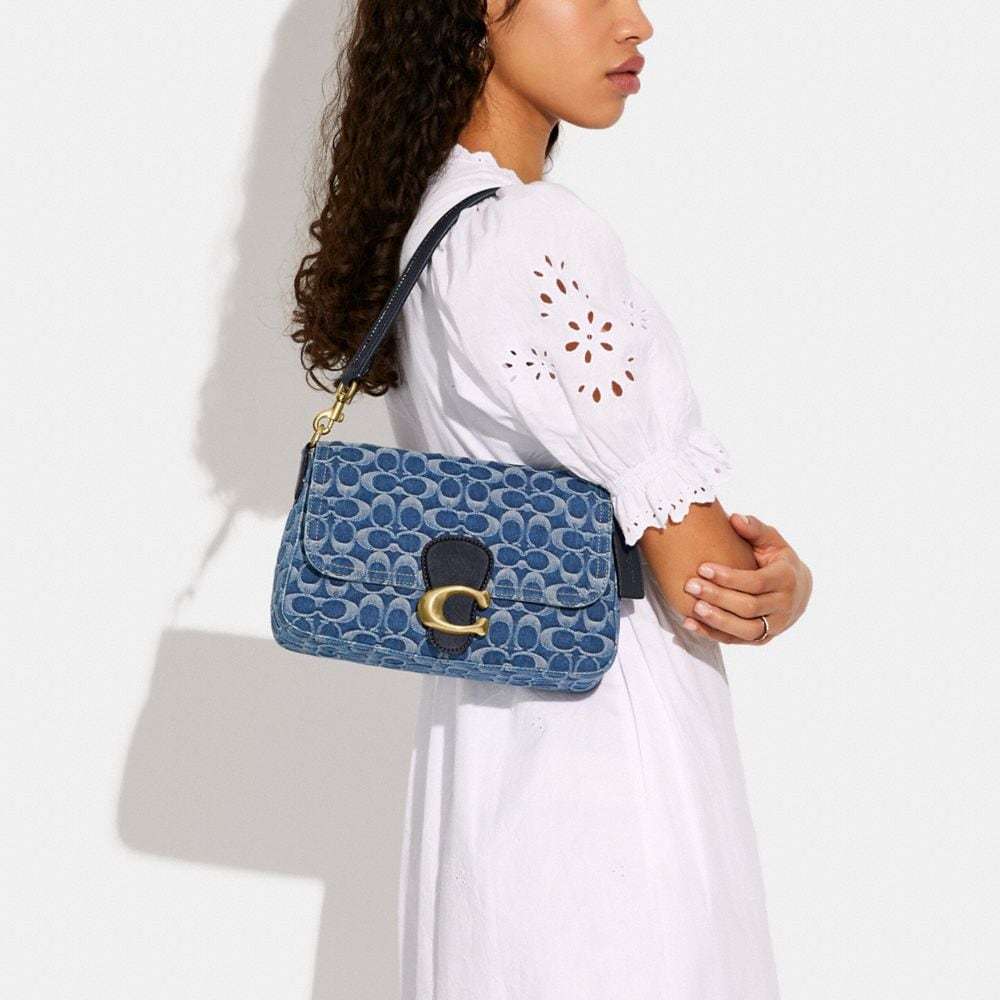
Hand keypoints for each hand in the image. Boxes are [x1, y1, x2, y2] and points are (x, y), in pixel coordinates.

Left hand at [680, 513, 811, 644]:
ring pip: (745, 630)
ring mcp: (775, 626)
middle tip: (691, 586)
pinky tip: (691, 623)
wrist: (797, 590)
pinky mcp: (763, 639)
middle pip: (749, 607)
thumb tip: (735, 518)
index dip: (729, 577)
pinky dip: (713, 634)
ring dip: (716, 620)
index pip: (756, 582)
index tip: (703, 568)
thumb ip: (754, 528)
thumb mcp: (772, 540)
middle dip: (718, 597)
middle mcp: (784, 606)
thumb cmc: (778, 560)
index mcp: (786, 579)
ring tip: (693, 608)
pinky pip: (737, 641)